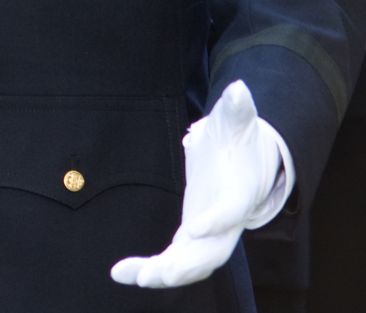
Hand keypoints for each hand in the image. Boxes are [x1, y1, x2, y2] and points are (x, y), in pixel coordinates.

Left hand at [111, 80, 291, 287]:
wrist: (244, 160)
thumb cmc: (237, 138)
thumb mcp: (236, 121)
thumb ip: (237, 108)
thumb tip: (238, 88)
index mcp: (239, 192)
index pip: (231, 209)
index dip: (216, 220)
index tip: (194, 227)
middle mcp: (227, 221)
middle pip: (214, 251)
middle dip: (188, 264)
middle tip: (161, 272)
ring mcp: (210, 234)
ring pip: (192, 264)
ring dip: (165, 274)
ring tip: (133, 277)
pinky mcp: (192, 238)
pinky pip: (174, 260)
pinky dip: (151, 269)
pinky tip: (121, 273)